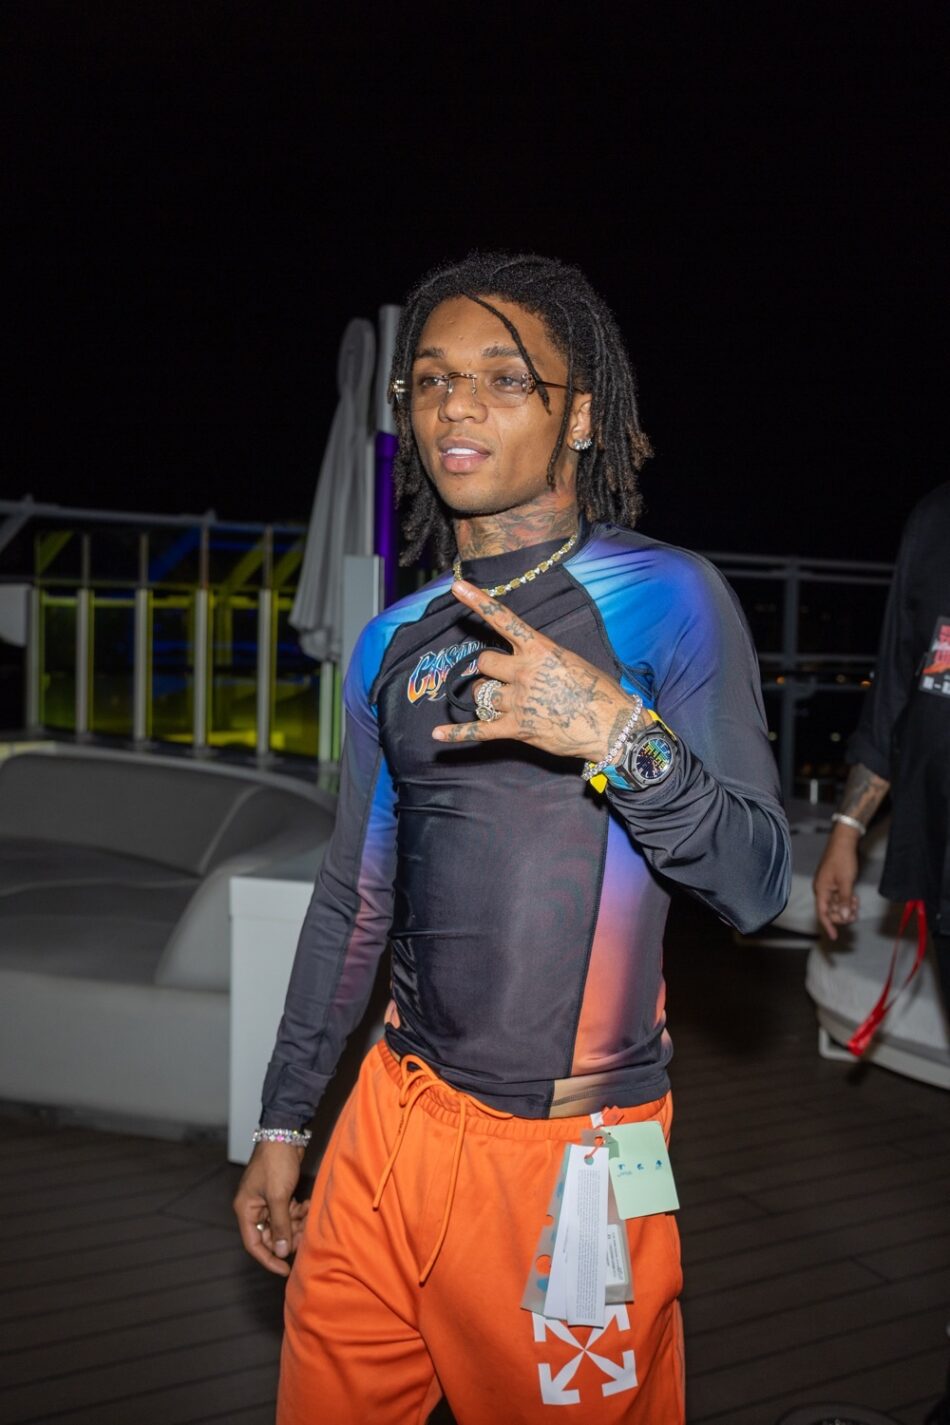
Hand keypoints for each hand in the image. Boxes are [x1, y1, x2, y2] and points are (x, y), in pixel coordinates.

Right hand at [233, 1141, 308, 1277]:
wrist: (285, 1134)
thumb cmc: (276, 1162)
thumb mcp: (279, 1196)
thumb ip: (281, 1225)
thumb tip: (282, 1251)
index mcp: (246, 1210)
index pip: (254, 1244)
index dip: (269, 1259)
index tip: (286, 1270)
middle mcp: (254, 1208)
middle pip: (270, 1236)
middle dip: (288, 1238)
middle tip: (304, 1237)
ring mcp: (266, 1201)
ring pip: (282, 1224)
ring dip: (295, 1224)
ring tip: (307, 1215)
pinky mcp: (279, 1194)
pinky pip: (288, 1212)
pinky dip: (298, 1212)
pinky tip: (307, 1205)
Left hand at [432, 579, 643, 761]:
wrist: (612, 726)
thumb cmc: (598, 691)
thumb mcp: (571, 661)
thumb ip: (541, 657)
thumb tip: (521, 661)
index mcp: (540, 649)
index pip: (504, 620)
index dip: (478, 602)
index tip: (456, 587)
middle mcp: (524, 672)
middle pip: (484, 662)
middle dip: (489, 669)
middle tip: (503, 678)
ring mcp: (518, 701)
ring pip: (482, 694)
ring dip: (487, 697)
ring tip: (504, 703)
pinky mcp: (516, 729)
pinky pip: (478, 731)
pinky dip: (456, 734)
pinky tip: (437, 734)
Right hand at [813, 825, 860, 939]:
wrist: (844, 841)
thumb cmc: (842, 859)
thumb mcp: (846, 882)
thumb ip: (844, 901)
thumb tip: (843, 917)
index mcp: (821, 890)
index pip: (822, 913)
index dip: (828, 926)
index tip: (834, 937)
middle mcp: (822, 889)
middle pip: (830, 911)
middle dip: (842, 914)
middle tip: (855, 911)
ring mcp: (828, 886)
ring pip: (836, 904)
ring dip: (845, 907)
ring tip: (856, 904)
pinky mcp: (834, 882)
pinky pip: (839, 897)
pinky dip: (846, 900)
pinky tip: (854, 899)